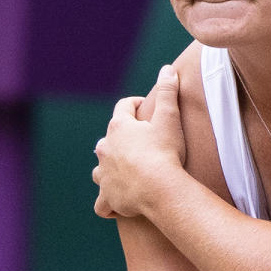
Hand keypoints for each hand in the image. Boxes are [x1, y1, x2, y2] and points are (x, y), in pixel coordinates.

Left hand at [93, 65, 186, 217]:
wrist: (158, 188)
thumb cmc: (164, 152)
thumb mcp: (169, 118)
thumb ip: (168, 91)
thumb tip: (168, 68)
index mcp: (119, 127)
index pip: (124, 107)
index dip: (136, 104)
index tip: (147, 107)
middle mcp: (105, 148)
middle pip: (109, 138)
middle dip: (123, 138)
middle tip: (143, 142)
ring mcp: (104, 174)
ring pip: (101, 168)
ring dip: (111, 168)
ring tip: (128, 171)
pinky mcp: (107, 197)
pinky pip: (102, 202)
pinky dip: (108, 201)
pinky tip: (115, 202)